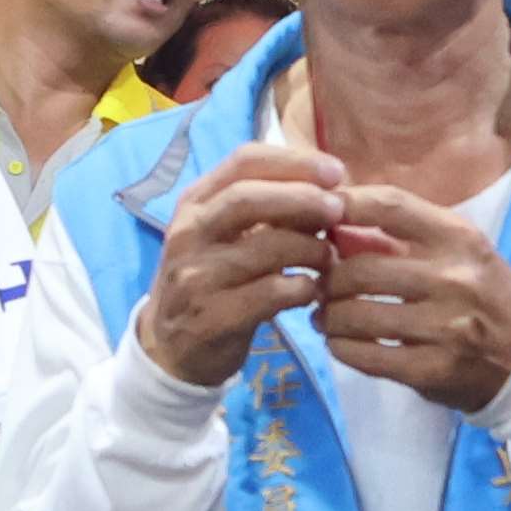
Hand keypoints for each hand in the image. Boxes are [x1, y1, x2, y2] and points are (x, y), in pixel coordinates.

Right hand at [137, 142, 341, 390]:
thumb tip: (330, 190)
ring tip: (328, 257)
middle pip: (247, 198)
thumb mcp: (226, 237)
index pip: (243, 161)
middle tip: (339, 209)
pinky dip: (301, 289)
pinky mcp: (210, 318)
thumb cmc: (212, 281)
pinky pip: (269, 295)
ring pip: (264, 248)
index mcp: (194, 202)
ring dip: (310, 249)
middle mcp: (188, 233)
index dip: (293, 162)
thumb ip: (268, 211)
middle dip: (302, 198)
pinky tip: (310, 291)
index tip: (335, 173)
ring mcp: (195, 276)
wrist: (172, 348)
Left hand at [315, 183, 510, 414]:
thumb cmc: (485, 296)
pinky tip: (341, 343)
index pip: (391, 206)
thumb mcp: (459, 254)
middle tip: (320, 285)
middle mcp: (454, 279)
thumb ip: (402, 237)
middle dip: (327, 278)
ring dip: (329, 317)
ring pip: (356, 316)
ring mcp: (445, 328)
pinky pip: (366, 356)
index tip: (319, 214)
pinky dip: (342, 348)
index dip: (346, 205)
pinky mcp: (433, 370)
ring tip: (326, 316)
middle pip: (360, 269)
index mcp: (460, 239)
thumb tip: (333, 224)